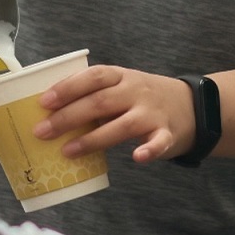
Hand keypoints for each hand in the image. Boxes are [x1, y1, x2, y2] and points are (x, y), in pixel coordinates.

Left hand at [33, 63, 196, 162]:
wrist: (192, 106)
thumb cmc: (143, 99)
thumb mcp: (122, 86)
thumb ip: (95, 96)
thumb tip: (51, 114)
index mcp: (121, 77)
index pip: (93, 77)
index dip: (68, 88)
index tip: (44, 102)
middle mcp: (136, 92)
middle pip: (100, 102)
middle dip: (68, 117)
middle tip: (42, 132)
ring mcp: (152, 113)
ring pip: (122, 125)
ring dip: (93, 138)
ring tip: (68, 151)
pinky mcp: (168, 134)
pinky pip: (158, 142)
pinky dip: (149, 150)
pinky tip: (137, 158)